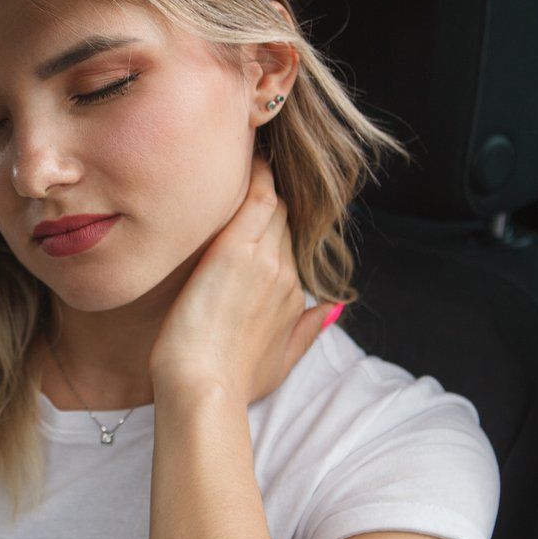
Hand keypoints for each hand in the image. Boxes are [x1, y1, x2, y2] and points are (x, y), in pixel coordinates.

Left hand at [147, 153, 339, 403]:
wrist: (204, 389)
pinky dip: (255, 175)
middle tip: (253, 161)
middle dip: (271, 194)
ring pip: (272, 204)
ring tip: (249, 148)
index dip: (275, 220)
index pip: (289, 242)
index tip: (263, 201)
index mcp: (294, 296)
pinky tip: (249, 154)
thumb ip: (307, 332)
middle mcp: (285, 272)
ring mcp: (264, 259)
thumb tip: (333, 310)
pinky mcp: (235, 251)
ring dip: (262, 179)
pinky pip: (255, 199)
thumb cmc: (230, 382)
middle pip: (283, 218)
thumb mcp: (279, 362)